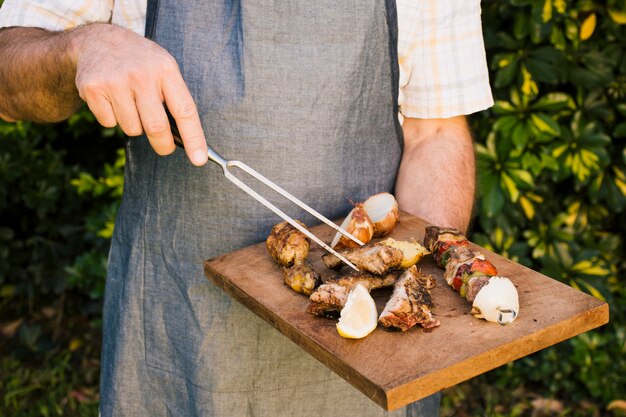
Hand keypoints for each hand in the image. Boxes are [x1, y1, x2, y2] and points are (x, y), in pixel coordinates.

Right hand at [71, 24, 207, 165]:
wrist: (98, 40)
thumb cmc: (140, 62)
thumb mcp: (164, 68)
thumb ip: (174, 98)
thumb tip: (183, 139)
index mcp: (165, 69)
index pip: (184, 110)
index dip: (193, 138)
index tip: (199, 159)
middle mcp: (141, 74)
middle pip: (156, 128)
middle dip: (163, 145)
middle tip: (165, 147)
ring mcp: (115, 81)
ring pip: (132, 129)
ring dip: (135, 126)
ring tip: (131, 104)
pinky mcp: (92, 89)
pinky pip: (109, 123)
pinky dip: (113, 118)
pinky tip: (112, 99)